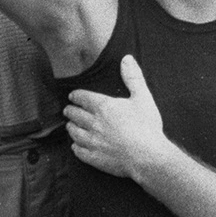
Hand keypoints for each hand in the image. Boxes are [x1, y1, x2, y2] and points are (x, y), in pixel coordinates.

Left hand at [65, 56, 174, 181]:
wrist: (147, 156)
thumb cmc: (146, 126)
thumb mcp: (142, 97)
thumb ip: (133, 77)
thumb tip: (126, 58)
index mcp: (104, 107)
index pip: (83, 98)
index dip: (76, 96)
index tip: (72, 96)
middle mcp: (94, 123)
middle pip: (76, 115)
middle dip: (70, 111)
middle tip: (67, 110)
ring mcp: (92, 142)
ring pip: (75, 133)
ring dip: (71, 128)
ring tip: (69, 126)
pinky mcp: (94, 158)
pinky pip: (79, 151)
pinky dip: (75, 147)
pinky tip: (75, 146)